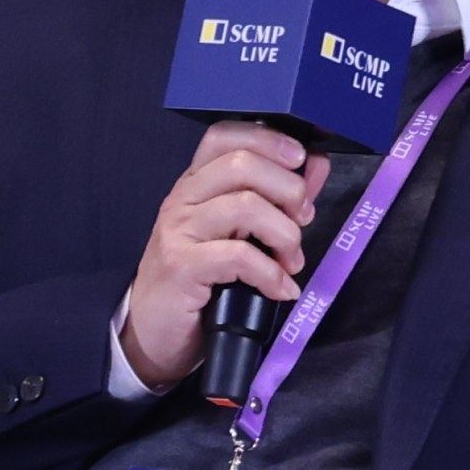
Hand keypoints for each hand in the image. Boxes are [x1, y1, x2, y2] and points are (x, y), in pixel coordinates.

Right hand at [118, 120, 330, 392]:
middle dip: (288, 189)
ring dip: (285, 234)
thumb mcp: (239, 233)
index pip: (224, 135)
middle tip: (303, 219)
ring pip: (246, 206)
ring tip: (292, 261)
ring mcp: (178, 231)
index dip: (268, 138)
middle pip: (242, 165)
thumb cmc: (200, 281)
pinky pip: (239, 256)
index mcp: (196, 183)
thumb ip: (278, 196)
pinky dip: (271, 273)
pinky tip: (282, 289)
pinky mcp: (181, 267)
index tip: (301, 159)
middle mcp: (183, 199)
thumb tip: (316, 163)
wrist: (152, 333)